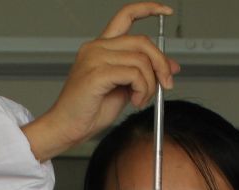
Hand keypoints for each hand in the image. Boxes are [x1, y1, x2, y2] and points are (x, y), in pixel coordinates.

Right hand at [21, 3, 180, 162]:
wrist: (67, 128)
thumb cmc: (90, 111)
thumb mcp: (125, 88)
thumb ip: (144, 73)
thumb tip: (171, 66)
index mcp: (102, 47)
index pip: (126, 15)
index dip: (148, 8)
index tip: (166, 11)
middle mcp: (97, 47)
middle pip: (142, 41)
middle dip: (161, 64)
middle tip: (167, 84)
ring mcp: (94, 58)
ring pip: (141, 60)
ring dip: (150, 84)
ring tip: (141, 99)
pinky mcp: (96, 73)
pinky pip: (134, 74)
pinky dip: (142, 90)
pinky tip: (134, 101)